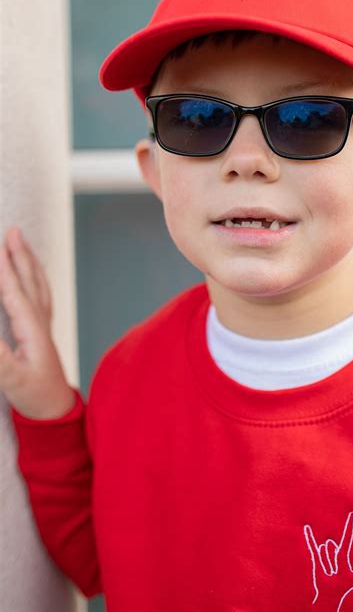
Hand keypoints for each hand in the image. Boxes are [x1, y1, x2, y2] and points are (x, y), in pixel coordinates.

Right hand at [0, 226, 75, 418]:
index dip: (4, 270)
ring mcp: (43, 327)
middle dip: (19, 256)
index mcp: (32, 330)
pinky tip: (31, 276)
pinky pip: (39, 297)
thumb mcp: (10, 379)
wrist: (56, 412)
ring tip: (21, 244)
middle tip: (13, 231)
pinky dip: (33, 280)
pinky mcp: (41, 334)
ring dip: (28, 263)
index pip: (14, 292)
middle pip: (30, 282)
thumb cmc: (35, 397)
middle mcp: (40, 323)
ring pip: (37, 286)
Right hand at [304, 511, 352, 610]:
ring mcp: (325, 554)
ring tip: (328, 572)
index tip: (352, 513)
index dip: (350, 525)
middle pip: (333, 546)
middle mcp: (334, 552)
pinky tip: (306, 528)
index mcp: (344, 554)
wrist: (330, 594)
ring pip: (324, 549)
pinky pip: (312, 545)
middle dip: (332, 557)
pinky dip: (309, 537)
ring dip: (325, 561)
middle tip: (335, 571)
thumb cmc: (344, 586)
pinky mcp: (316, 558)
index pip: (348, 537)